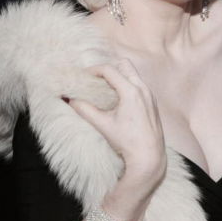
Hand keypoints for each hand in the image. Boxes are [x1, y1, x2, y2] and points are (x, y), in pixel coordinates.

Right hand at [67, 59, 166, 183]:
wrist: (149, 155)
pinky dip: (126, 84)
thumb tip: (69, 99)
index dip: (94, 69)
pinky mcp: (152, 101)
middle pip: (125, 65)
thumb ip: (84, 110)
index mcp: (131, 91)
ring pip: (133, 74)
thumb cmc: (127, 141)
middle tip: (94, 78)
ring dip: (118, 76)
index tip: (83, 76)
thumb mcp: (103, 124)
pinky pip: (139, 84)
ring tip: (103, 88)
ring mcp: (150, 94)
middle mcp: (143, 89)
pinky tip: (116, 98)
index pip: (110, 70)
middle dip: (108, 68)